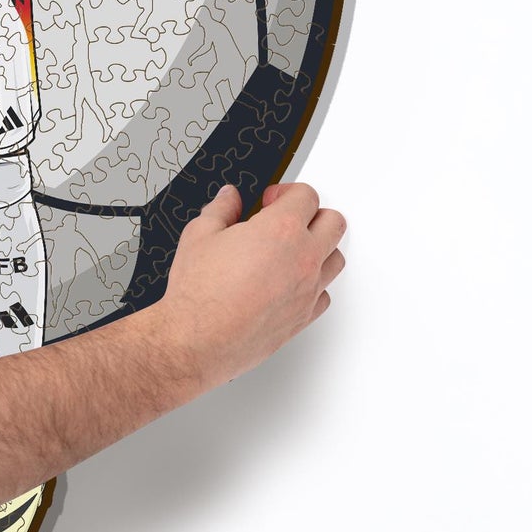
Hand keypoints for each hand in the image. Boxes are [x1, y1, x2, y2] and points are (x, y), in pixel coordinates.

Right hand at [150, 180, 346, 393]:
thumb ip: (221, 209)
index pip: (306, 195)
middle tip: (288, 219)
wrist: (196, 340)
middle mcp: (303, 258)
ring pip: (336, 257)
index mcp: (281, 229)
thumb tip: (229, 199)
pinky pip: (325, 293)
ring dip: (319, 247)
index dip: (286, 192)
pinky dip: (314, 284)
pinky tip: (291, 282)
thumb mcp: (199, 235)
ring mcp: (308, 289)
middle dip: (312, 214)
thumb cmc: (198, 294)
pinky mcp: (304, 316)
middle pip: (333, 222)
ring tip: (293, 250)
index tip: (272, 199)